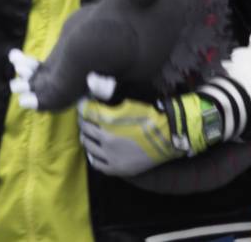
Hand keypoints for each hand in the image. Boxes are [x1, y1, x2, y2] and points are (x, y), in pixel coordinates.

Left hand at [78, 93, 214, 176]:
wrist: (168, 136)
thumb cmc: (150, 115)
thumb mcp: (130, 100)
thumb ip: (109, 93)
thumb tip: (91, 81)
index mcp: (109, 121)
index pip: (87, 112)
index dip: (83, 106)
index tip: (83, 103)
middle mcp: (106, 140)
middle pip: (85, 129)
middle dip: (83, 120)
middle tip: (85, 116)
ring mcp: (111, 156)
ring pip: (88, 146)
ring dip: (86, 137)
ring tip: (88, 132)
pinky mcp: (117, 168)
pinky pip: (97, 163)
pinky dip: (93, 155)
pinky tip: (94, 150)